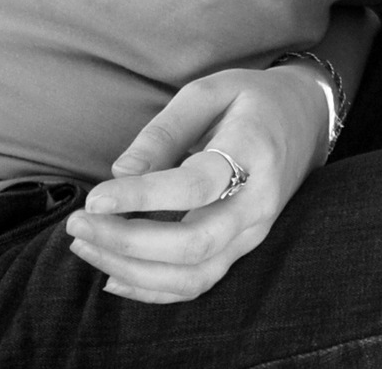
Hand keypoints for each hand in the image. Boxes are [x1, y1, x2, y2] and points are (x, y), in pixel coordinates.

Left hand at [64, 63, 332, 302]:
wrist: (304, 121)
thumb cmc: (249, 100)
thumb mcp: (208, 91)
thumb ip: (164, 131)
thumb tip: (119, 173)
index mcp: (253, 151)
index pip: (195, 186)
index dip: (141, 196)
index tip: (93, 198)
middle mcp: (258, 202)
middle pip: (193, 244)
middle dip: (126, 242)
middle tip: (77, 223)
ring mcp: (253, 233)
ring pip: (193, 275)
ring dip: (132, 269)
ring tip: (85, 244)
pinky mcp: (242, 250)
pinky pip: (197, 284)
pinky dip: (151, 289)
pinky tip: (112, 274)